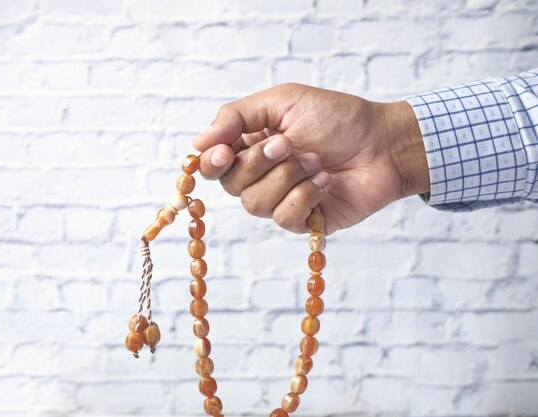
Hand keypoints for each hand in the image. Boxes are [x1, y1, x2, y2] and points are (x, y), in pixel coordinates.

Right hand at [193, 83, 428, 234]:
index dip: (212, 162)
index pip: (213, 164)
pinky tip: (326, 182)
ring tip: (317, 162)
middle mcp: (261, 175)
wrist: (383, 144)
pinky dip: (305, 196)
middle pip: (231, 185)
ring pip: (255, 204)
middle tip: (289, 144)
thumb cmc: (337, 118)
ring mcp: (281, 199)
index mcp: (251, 145)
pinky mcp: (303, 220)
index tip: (224, 152)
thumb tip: (197, 144)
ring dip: (288, 178)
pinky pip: (283, 218)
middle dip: (259, 163)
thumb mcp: (283, 101)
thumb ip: (236, 117)